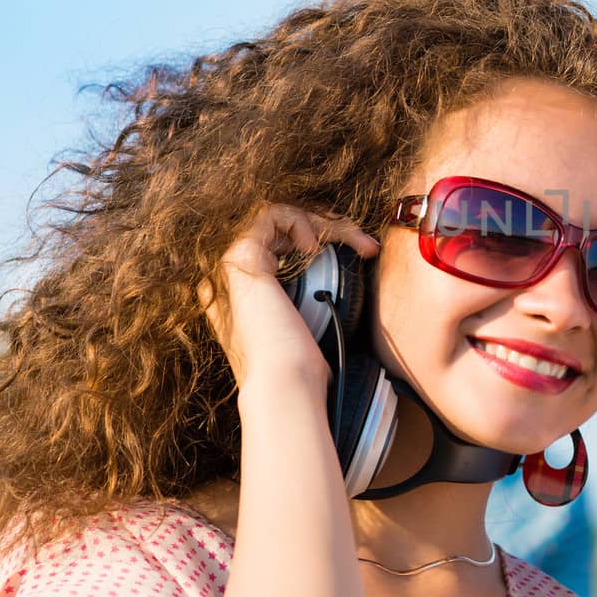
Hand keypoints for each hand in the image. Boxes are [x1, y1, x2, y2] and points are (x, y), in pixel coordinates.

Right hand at [201, 204, 378, 404]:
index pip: (280, 246)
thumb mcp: (309, 325)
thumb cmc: (301, 369)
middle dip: (331, 227)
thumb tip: (335, 286)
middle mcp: (231, 277)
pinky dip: (299, 220)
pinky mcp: (239, 258)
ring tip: (352, 241)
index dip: (320, 239)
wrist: (285, 383)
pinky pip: (268, 213)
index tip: (360, 252)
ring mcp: (230, 267)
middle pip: (282, 229)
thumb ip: (309, 300)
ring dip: (323, 221)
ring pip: (278, 217)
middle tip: (366, 244)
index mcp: (244, 293)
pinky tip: (315, 246)